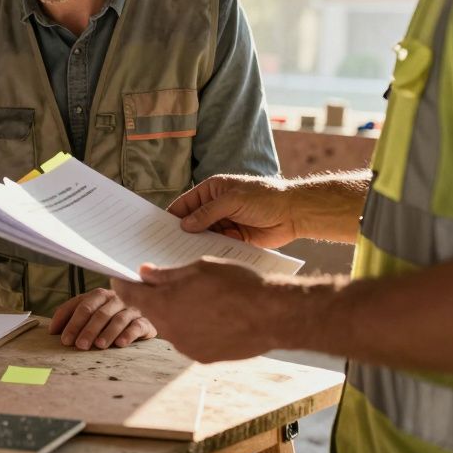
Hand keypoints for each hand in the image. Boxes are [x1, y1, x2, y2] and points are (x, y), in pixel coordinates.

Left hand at [48, 288, 155, 349]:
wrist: (138, 325)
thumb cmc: (106, 323)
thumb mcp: (88, 317)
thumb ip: (70, 318)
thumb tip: (51, 331)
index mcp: (98, 295)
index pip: (81, 305)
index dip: (71, 322)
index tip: (64, 340)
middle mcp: (114, 299)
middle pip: (98, 312)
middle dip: (87, 329)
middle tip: (79, 345)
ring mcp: (130, 309)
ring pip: (118, 319)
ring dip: (107, 332)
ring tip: (98, 346)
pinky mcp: (145, 321)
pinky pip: (136, 326)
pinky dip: (128, 334)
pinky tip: (120, 344)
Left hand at [111, 259, 278, 362]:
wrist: (273, 315)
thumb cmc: (238, 285)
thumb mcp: (200, 269)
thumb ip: (167, 275)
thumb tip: (144, 273)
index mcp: (164, 304)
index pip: (129, 295)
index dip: (123, 285)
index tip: (120, 279)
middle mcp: (170, 330)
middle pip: (150, 311)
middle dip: (153, 297)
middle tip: (165, 283)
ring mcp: (186, 347)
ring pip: (170, 326)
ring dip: (175, 312)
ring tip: (198, 298)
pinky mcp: (203, 357)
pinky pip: (188, 339)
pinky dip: (192, 327)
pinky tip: (211, 315)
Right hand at [167, 175, 297, 248]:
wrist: (294, 213)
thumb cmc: (264, 198)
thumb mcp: (232, 201)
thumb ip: (207, 213)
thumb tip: (184, 225)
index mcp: (212, 190)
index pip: (185, 203)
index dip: (172, 216)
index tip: (158, 230)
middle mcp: (215, 207)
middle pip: (192, 222)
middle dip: (182, 233)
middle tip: (166, 247)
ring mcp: (225, 224)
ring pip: (204, 236)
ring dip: (196, 245)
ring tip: (181, 257)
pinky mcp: (234, 240)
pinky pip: (218, 246)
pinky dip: (211, 252)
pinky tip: (202, 261)